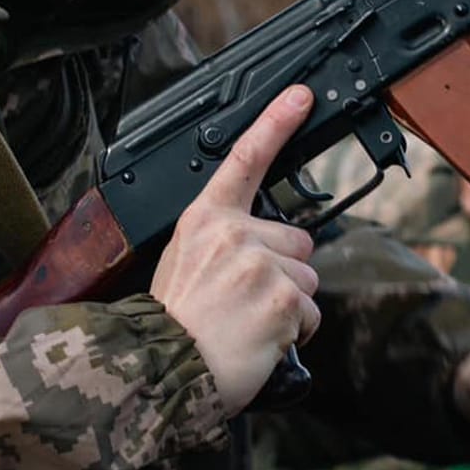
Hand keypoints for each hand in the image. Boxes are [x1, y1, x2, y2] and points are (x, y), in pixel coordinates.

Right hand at [150, 85, 318, 411]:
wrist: (158, 373)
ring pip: (307, 281)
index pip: (244, 161)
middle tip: (242, 303)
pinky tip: (258, 343)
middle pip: (297, 242)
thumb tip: (262, 249)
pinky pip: (310, 315)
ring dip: (288, 308)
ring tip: (245, 326)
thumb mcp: (183, 265)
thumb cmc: (171, 328)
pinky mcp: (282, 300)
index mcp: (203, 220)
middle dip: (284, 273)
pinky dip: (293, 335)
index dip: (275, 124)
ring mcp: (259, 265)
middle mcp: (233, 234)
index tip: (301, 96)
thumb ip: (222, 243)